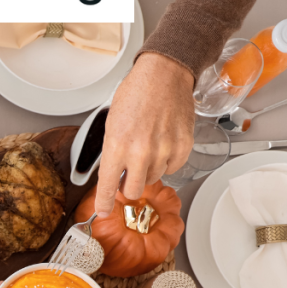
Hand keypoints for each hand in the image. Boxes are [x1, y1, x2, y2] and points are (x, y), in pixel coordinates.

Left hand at [95, 52, 194, 214]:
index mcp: (116, 146)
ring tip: (147, 146)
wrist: (163, 76)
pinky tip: (162, 143)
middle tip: (127, 173)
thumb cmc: (135, 94)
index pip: (107, 186)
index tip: (104, 211)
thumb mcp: (111, 124)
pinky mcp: (183, 148)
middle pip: (133, 191)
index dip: (104, 203)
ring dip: (147, 170)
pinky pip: (172, 168)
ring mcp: (163, 151)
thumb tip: (113, 177)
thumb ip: (112, 153)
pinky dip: (165, 161)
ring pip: (153, 179)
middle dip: (128, 186)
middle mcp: (140, 153)